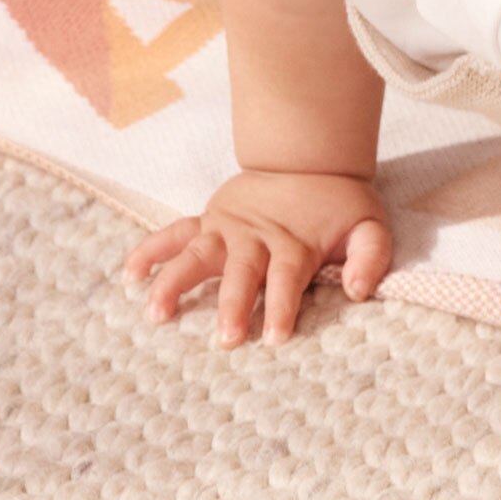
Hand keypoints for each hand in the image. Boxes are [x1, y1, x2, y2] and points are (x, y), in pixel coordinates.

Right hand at [120, 168, 391, 347]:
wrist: (309, 160)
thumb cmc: (340, 205)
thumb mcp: (370, 226)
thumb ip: (370, 257)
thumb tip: (357, 291)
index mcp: (294, 244)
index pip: (287, 278)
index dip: (282, 307)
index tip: (276, 338)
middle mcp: (255, 238)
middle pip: (241, 273)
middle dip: (231, 305)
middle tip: (224, 340)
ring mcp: (226, 228)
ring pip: (196, 255)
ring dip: (175, 283)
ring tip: (156, 314)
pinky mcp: (207, 220)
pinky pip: (173, 234)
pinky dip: (149, 250)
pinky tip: (130, 275)